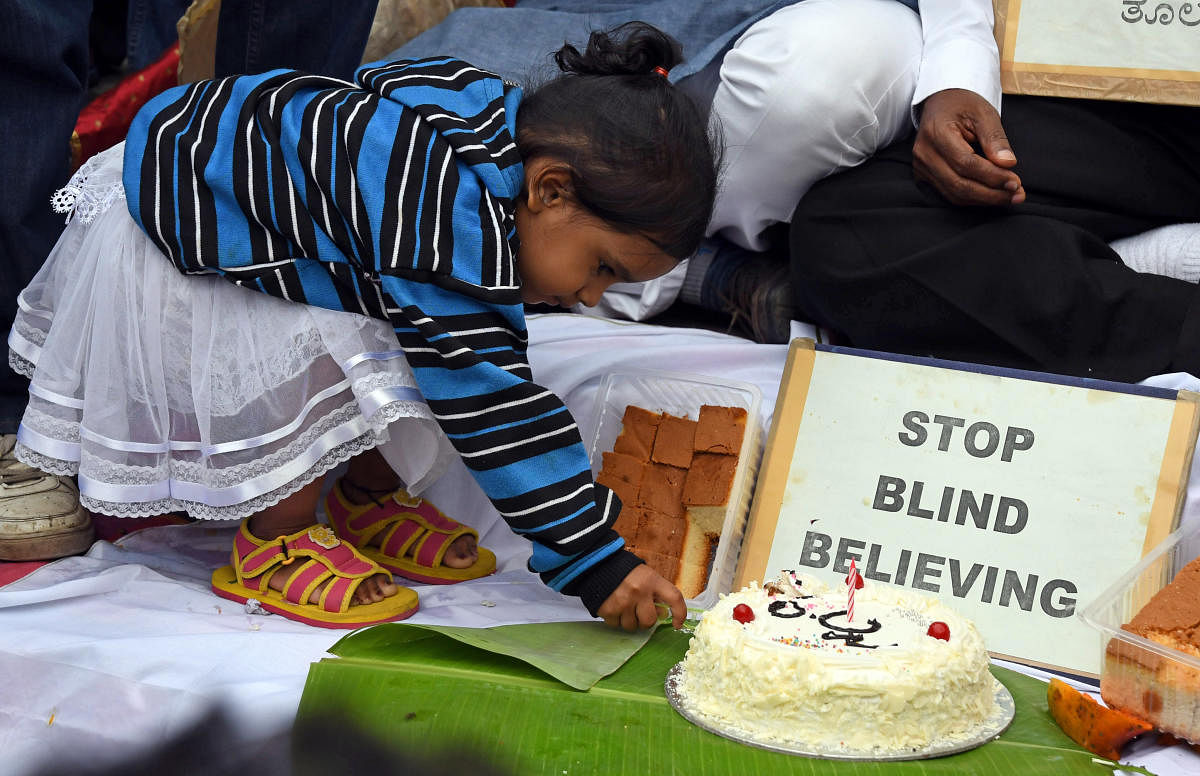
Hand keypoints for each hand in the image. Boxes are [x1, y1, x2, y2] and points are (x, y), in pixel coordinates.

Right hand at [596, 563, 686, 631]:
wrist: (598, 565)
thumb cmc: (626, 572)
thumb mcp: (646, 576)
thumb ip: (657, 593)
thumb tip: (663, 614)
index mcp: (652, 580)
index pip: (674, 598)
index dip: (680, 613)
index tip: (678, 624)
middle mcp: (639, 591)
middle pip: (649, 621)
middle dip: (645, 620)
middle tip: (638, 611)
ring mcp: (623, 602)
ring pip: (632, 626)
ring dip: (629, 620)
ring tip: (624, 607)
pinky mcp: (608, 609)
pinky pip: (615, 625)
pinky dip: (615, 619)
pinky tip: (613, 607)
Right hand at [913, 88, 1024, 206]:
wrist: (940, 104)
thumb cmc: (962, 105)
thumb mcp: (984, 113)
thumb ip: (995, 139)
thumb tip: (1008, 163)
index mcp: (936, 133)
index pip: (966, 163)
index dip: (992, 176)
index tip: (1015, 182)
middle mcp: (924, 153)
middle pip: (958, 184)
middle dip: (990, 194)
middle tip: (1016, 195)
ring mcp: (921, 167)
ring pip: (954, 194)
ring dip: (983, 199)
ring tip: (1008, 197)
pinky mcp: (924, 176)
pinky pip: (949, 193)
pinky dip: (972, 198)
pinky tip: (991, 195)